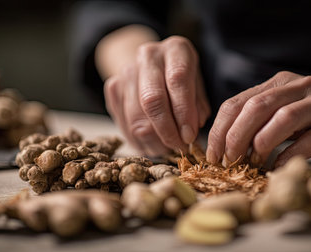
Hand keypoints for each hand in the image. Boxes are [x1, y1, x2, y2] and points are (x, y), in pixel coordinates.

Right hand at [104, 36, 210, 155]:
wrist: (153, 66)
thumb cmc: (182, 80)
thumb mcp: (198, 87)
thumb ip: (197, 108)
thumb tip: (189, 133)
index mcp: (176, 50)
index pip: (178, 80)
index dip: (184, 112)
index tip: (189, 136)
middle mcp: (149, 55)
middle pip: (152, 99)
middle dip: (166, 130)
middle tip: (178, 146)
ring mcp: (127, 71)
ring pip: (136, 118)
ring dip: (153, 141)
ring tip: (167, 149)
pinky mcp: (113, 87)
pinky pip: (123, 124)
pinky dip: (139, 141)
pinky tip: (152, 144)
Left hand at [206, 71, 310, 166]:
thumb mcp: (285, 111)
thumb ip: (259, 121)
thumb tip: (226, 146)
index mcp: (278, 83)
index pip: (237, 102)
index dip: (219, 129)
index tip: (213, 154)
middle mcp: (298, 86)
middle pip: (256, 107)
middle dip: (235, 137)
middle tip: (228, 161)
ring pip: (284, 118)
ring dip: (261, 143)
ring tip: (251, 163)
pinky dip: (289, 155)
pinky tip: (277, 167)